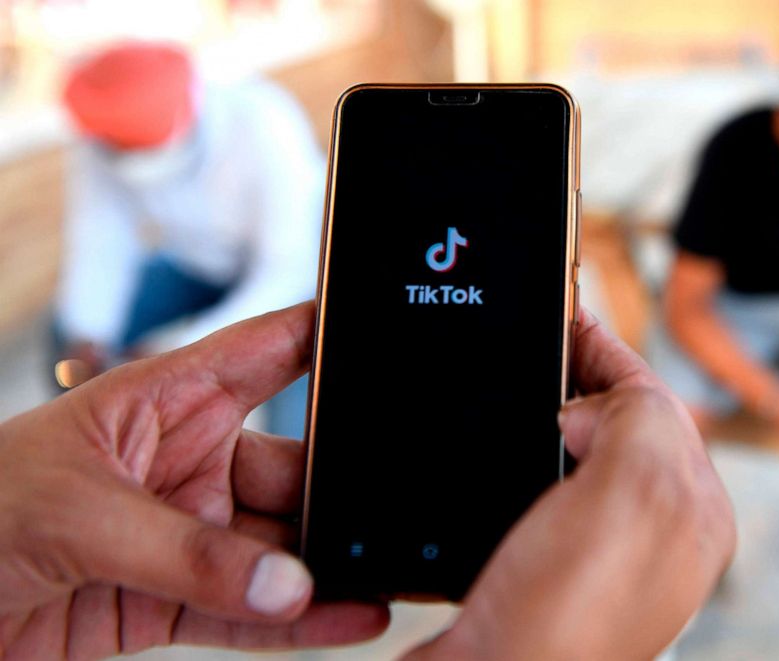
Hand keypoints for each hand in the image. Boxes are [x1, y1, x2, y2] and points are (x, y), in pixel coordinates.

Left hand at [0, 303, 387, 658]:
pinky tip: (346, 615)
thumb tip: (281, 584)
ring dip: (327, 564)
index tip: (388, 340)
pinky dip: (301, 620)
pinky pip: (251, 611)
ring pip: (280, 548)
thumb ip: (185, 552)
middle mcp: (189, 463)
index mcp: (166, 401)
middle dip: (338, 489)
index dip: (327, 339)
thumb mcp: (78, 511)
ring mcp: (189, 533)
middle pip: (292, 468)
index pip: (267, 353)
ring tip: (383, 572)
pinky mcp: (176, 601)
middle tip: (388, 509)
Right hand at [403, 309, 735, 659]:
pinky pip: (543, 487)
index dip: (608, 350)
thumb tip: (589, 407)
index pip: (655, 401)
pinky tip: (499, 449)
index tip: (569, 312)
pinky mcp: (546, 569)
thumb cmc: (564, 622)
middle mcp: (652, 535)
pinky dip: (523, 455)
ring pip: (582, 453)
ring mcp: (598, 555)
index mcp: (691, 511)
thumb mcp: (632, 495)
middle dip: (584, 376)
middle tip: (544, 337)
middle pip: (622, 423)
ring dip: (551, 412)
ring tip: (521, 383)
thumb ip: (640, 420)